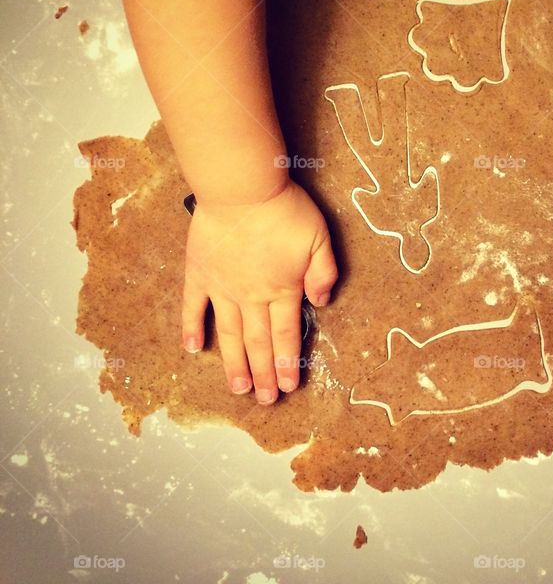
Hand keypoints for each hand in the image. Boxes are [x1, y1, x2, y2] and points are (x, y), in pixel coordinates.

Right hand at [180, 179, 337, 403]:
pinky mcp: (200, 273)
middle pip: (258, 342)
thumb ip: (323, 272)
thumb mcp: (320, 237)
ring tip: (238, 388)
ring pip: (228, 334)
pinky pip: (194, 307)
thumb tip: (322, 302)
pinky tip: (192, 348)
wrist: (241, 189)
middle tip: (266, 400)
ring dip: (233, 363)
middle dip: (264, 373)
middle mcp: (251, 295)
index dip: (288, 363)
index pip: (287, 334)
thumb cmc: (284, 209)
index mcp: (282, 288)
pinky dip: (192, 328)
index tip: (289, 386)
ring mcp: (222, 287)